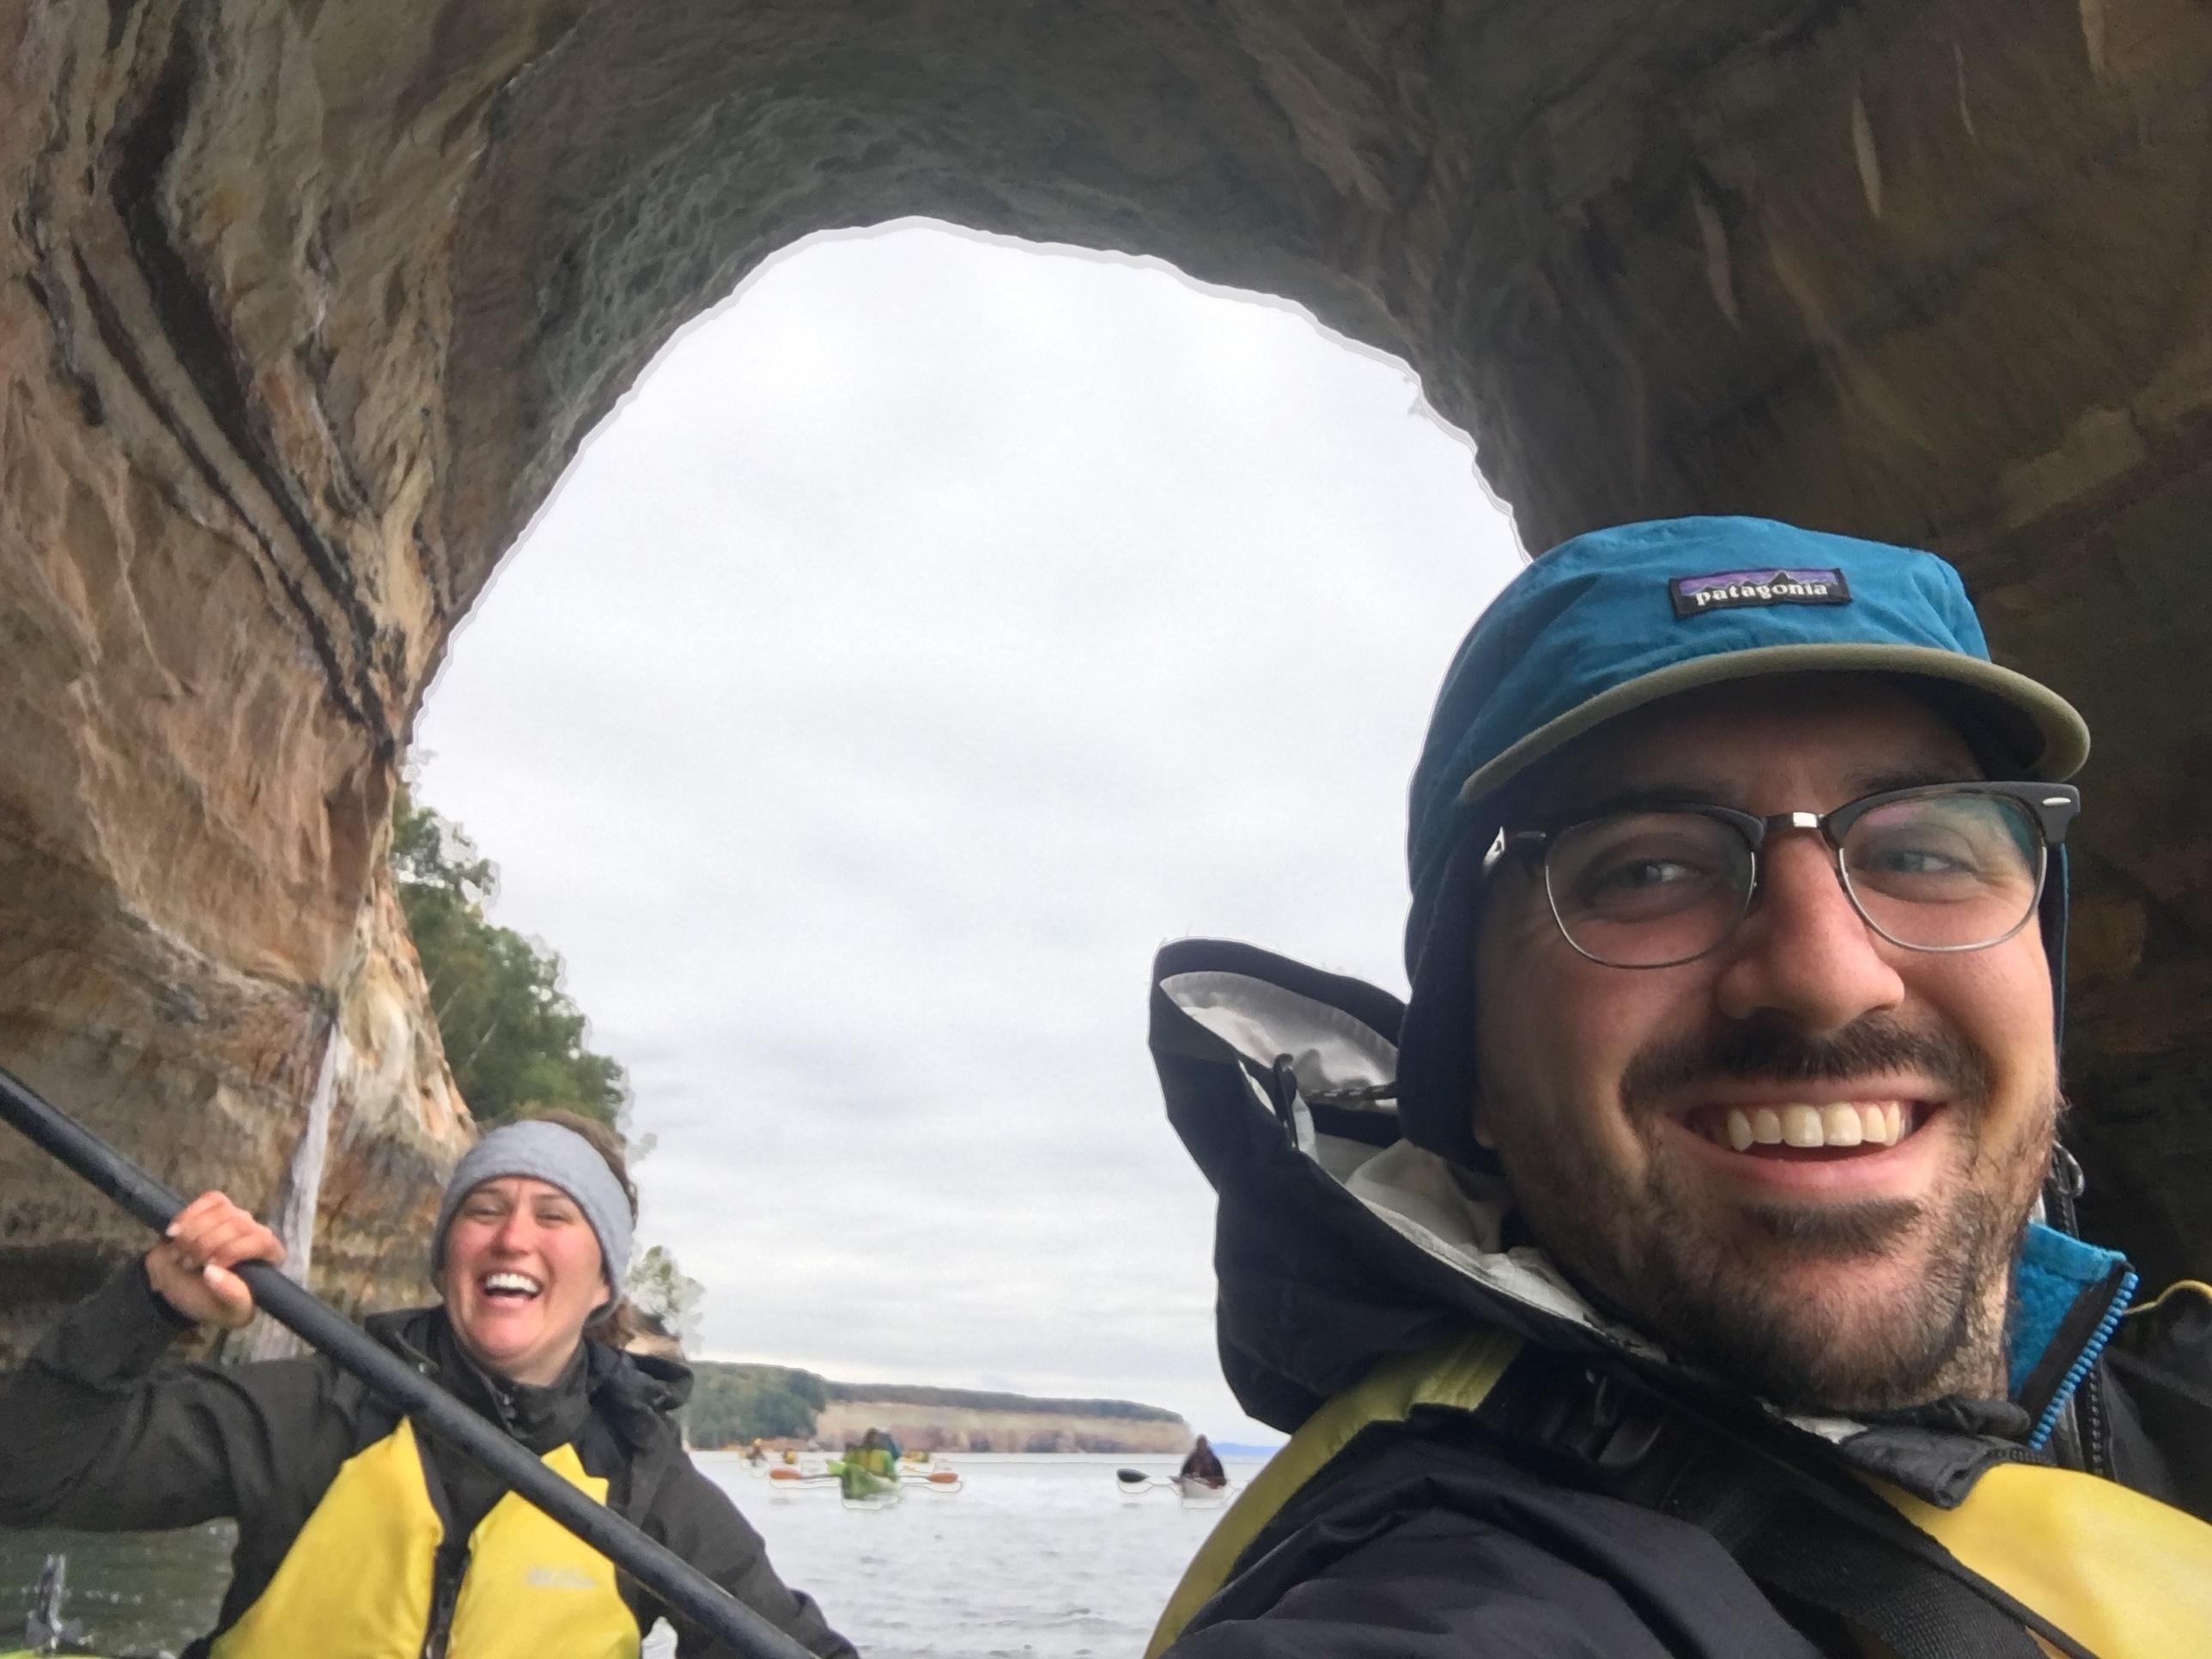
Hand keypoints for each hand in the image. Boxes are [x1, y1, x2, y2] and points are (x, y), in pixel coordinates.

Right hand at [145, 1191, 285, 1329]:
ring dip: (193, 1233)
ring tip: (181, 1254)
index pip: (262, 1240)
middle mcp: (255, 1232)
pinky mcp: (215, 1207)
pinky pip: (209, 1200)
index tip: (208, 1267)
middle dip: (206, 1245)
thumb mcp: (225, 1312)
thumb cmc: (208, 1301)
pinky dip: (188, 1216)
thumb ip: (232, 1298)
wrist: (177, 1287)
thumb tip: (215, 1273)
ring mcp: (235, 1217)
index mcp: (268, 1257)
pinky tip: (175, 1233)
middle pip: (238, 1223)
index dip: (233, 1251)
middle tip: (188, 1265)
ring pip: (222, 1210)